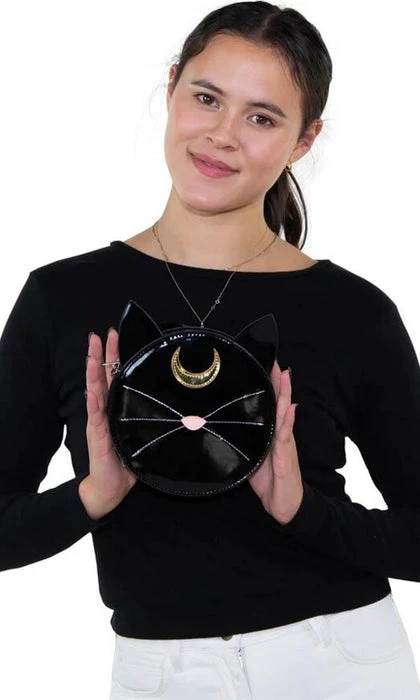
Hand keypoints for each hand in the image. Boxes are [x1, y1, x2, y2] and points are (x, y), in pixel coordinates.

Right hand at [81, 328, 136, 518]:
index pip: (115, 376)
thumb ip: (151, 417)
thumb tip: (180, 404)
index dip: (115, 356)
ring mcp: (100, 422)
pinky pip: (96, 418)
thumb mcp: (143, 433)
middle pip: (103, 377)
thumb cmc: (128, 460)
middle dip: (102, 355)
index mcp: (117, 407)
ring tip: (91, 354)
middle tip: (102, 334)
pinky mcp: (98, 437)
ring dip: (93, 372)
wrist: (111, 488)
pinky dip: (93, 404)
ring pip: (95, 391)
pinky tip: (92, 391)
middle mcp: (106, 410)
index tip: (117, 335)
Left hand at [247, 360, 303, 524]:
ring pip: (285, 414)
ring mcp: (284, 444)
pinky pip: (285, 436)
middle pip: (280, 403)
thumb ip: (248, 440)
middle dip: (278, 382)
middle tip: (275, 360)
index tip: (265, 364)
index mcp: (271, 433)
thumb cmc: (269, 481)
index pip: (271, 404)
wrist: (285, 506)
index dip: (269, 385)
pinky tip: (290, 408)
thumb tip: (236, 424)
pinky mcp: (286, 457)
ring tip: (285, 376)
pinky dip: (288, 422)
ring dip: (285, 395)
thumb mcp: (252, 457)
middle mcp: (280, 434)